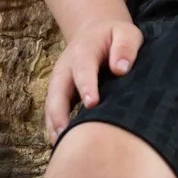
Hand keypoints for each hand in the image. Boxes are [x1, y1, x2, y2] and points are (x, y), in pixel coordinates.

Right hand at [44, 18, 143, 144]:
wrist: (96, 31)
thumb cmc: (115, 36)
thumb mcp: (126, 33)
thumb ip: (125, 47)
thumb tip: (120, 69)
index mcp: (84, 51)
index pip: (83, 69)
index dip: (86, 85)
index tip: (92, 103)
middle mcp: (66, 67)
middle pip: (57, 90)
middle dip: (60, 111)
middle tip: (66, 133)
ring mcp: (60, 80)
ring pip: (51, 103)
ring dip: (54, 123)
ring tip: (61, 145)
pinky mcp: (60, 92)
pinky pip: (53, 110)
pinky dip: (54, 127)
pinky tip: (61, 144)